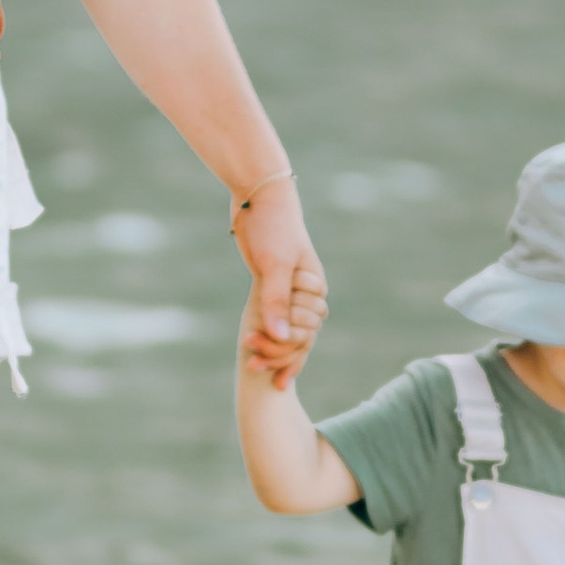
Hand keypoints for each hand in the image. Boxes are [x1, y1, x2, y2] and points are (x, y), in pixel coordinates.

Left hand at [233, 177, 325, 384]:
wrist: (258, 197)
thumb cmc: (273, 226)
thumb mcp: (275, 264)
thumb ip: (277, 299)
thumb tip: (280, 335)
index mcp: (315, 287)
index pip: (305, 332)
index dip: (283, 347)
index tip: (254, 346)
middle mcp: (306, 292)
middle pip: (299, 337)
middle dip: (275, 353)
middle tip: (249, 365)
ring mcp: (290, 290)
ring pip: (287, 332)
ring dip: (271, 351)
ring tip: (250, 368)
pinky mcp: (272, 285)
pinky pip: (274, 319)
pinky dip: (266, 338)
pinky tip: (254, 353)